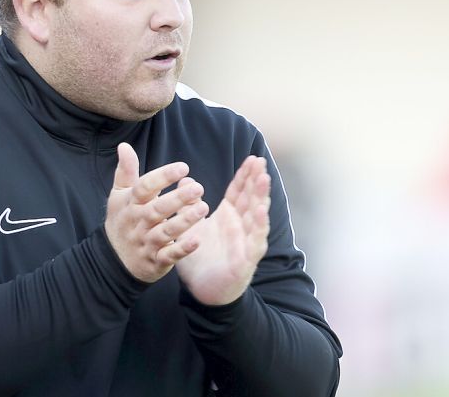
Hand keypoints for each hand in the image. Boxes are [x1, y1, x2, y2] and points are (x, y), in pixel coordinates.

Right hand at [105, 143, 209, 282]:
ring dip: (184, 220)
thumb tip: (124, 145)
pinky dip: (182, 249)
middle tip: (198, 187)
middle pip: (157, 209)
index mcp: (130, 203)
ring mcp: (146, 242)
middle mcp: (138, 222)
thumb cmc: (122, 220)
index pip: (145, 188)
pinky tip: (197, 240)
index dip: (163, 177)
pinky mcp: (155, 261)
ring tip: (203, 208)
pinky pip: (169, 255)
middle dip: (177, 198)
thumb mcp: (120, 195)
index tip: (183, 167)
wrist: (113, 260)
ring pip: (166, 231)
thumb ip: (126, 171)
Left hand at [176, 156, 270, 305]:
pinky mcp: (246, 260)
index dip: (246, 175)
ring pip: (256, 217)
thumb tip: (185, 179)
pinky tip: (260, 213)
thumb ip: (188, 204)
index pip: (239, 192)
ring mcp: (245, 243)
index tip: (252, 158)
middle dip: (256, 180)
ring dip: (261, 198)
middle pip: (251, 199)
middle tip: (260, 161)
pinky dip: (258, 227)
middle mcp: (240, 227)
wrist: (201, 291)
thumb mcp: (189, 226)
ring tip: (264, 180)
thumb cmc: (199, 257)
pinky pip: (254, 242)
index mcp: (228, 217)